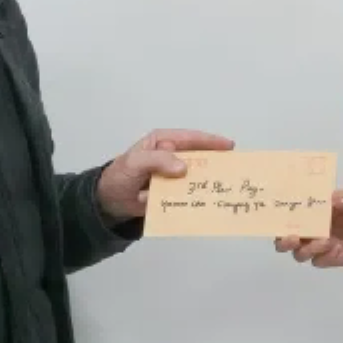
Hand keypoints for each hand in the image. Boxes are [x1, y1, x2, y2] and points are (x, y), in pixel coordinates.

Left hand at [95, 128, 235, 221]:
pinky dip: (197, 198)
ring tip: (226, 188)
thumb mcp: (136, 163)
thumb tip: (184, 168)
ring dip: (208, 182)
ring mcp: (172, 176)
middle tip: (234, 169)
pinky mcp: (172, 193)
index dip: (210, 142)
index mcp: (163, 142)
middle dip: (215, 163)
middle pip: (198, 158)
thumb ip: (157, 161)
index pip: (190, 139)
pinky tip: (209, 203)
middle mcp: (171, 156)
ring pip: (195, 177)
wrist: (108, 201)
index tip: (229, 146)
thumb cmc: (121, 175)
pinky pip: (187, 193)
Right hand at [274, 190, 342, 267]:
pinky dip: (326, 254)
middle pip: (284, 244)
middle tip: (293, 237)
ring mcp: (315, 249)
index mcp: (302, 218)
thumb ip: (333, 198)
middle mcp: (304, 235)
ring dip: (309, 248)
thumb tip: (329, 197)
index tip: (279, 219)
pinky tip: (337, 246)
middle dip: (284, 242)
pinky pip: (320, 261)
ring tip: (325, 240)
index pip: (281, 223)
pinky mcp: (328, 259)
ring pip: (300, 255)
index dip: (276, 224)